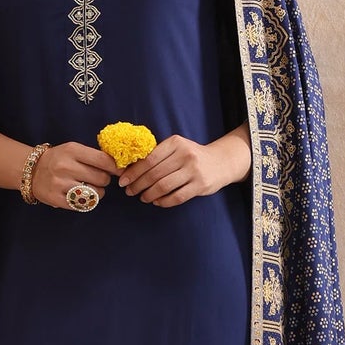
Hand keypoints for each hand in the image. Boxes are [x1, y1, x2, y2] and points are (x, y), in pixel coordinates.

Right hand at [31, 140, 118, 208]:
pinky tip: (81, 196)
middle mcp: (65, 166)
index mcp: (72, 150)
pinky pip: (82, 205)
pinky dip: (86, 202)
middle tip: (99, 179)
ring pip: (95, 193)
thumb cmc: (58, 159)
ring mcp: (60, 183)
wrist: (30, 171)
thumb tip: (119, 166)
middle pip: (101, 178)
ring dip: (98, 192)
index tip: (119, 170)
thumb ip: (93, 156)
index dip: (115, 167)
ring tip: (91, 188)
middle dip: (105, 180)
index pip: (103, 160)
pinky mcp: (56, 199)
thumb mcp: (72, 150)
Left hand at [118, 134, 236, 206]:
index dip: (134, 172)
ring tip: (142, 198)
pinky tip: (157, 202)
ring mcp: (194, 170)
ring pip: (164, 186)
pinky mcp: (201, 185)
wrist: (221, 161)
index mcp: (176, 143)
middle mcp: (185, 155)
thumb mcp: (177, 148)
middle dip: (138, 185)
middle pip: (155, 174)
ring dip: (149, 194)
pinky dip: (164, 201)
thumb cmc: (192, 156)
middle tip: (129, 191)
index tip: (123, 180)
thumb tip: (130, 170)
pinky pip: (177, 197)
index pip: (149, 159)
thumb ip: (158, 156)